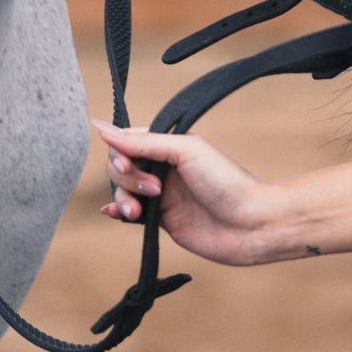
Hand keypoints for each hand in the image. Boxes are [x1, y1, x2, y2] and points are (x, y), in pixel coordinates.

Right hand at [90, 119, 282, 266]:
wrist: (250, 224)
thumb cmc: (226, 182)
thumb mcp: (185, 151)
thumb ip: (143, 142)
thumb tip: (101, 128)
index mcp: (169, 145)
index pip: (126, 142)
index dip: (119, 154)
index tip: (127, 165)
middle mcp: (163, 168)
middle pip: (120, 168)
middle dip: (127, 180)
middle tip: (154, 190)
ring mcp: (161, 195)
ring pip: (122, 192)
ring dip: (123, 199)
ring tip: (137, 212)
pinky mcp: (161, 220)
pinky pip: (129, 213)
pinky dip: (118, 212)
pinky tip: (115, 214)